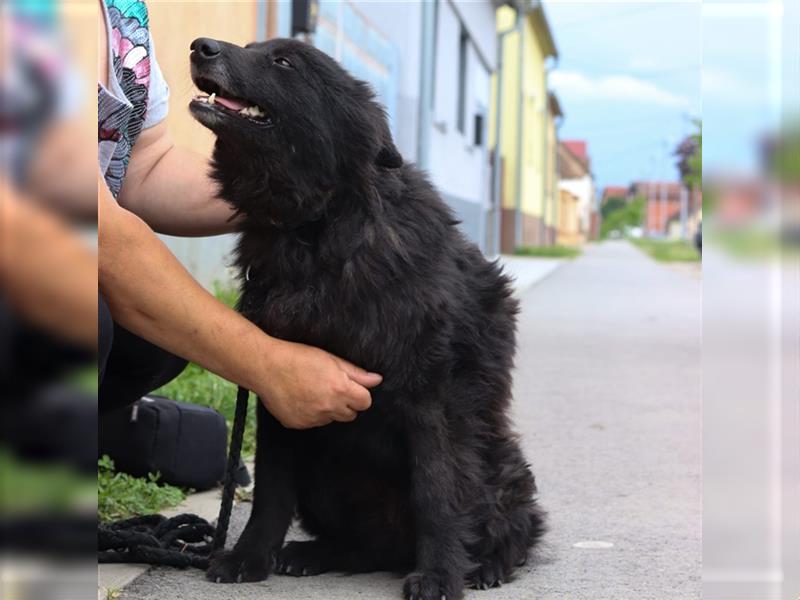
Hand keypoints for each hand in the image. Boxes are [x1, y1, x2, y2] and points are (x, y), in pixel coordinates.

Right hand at [258, 339, 381, 428]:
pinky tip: (301, 398)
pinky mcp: (298, 424)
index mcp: (340, 389)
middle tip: (331, 387)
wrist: (265, 367)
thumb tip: (377, 380)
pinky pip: (313, 422)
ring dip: (328, 409)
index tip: (351, 386)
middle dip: (346, 403)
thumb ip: (356, 372)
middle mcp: (328, 408)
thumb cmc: (298, 357)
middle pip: (350, 414)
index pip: (365, 402)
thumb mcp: (330, 359)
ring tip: (313, 390)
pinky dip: (311, 413)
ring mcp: (312, 418)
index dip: (360, 394)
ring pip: (331, 419)